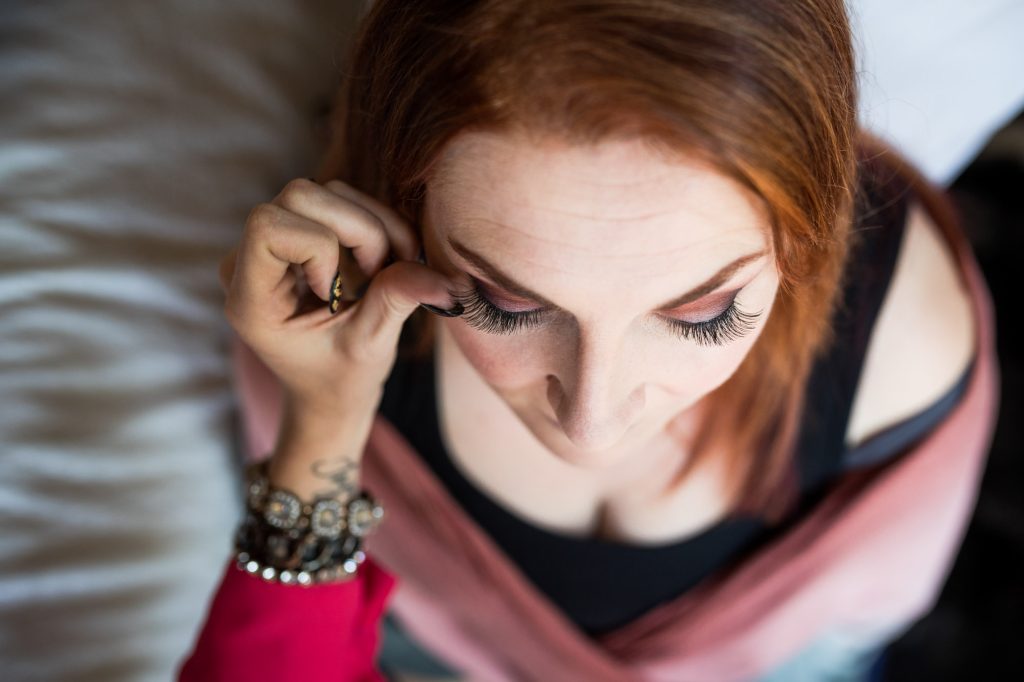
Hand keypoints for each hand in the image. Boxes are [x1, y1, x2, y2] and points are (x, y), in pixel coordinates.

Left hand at [219, 178, 459, 425]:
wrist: (328, 389)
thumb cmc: (341, 378)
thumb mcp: (370, 347)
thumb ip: (396, 302)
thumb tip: (444, 280)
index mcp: (251, 298)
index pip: (268, 227)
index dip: (317, 246)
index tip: (338, 290)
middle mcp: (248, 261)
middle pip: (299, 195)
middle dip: (356, 230)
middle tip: (375, 276)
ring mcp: (271, 242)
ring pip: (327, 191)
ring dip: (371, 228)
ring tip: (382, 274)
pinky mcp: (298, 230)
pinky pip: (339, 198)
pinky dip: (375, 224)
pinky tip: (381, 263)